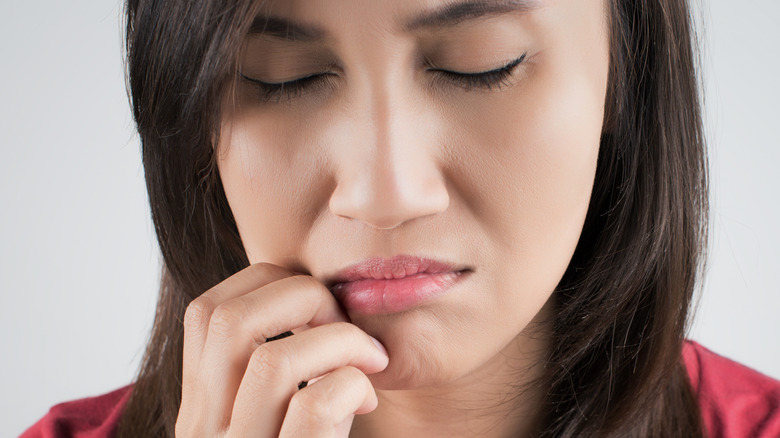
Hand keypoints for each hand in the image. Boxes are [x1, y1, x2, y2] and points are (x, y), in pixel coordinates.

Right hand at [175, 263, 388, 436]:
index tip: (316, 305)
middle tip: (347, 322)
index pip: (206, 312)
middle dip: (304, 296)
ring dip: (340, 342)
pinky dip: (353, 385)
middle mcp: (205, 433)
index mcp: (201, 409)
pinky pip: (315, 407)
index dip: (268, 282)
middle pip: (230, 322)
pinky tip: (367, 399)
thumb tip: (315, 299)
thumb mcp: (274, 416)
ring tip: (370, 359)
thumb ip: (278, 369)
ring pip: (273, 362)